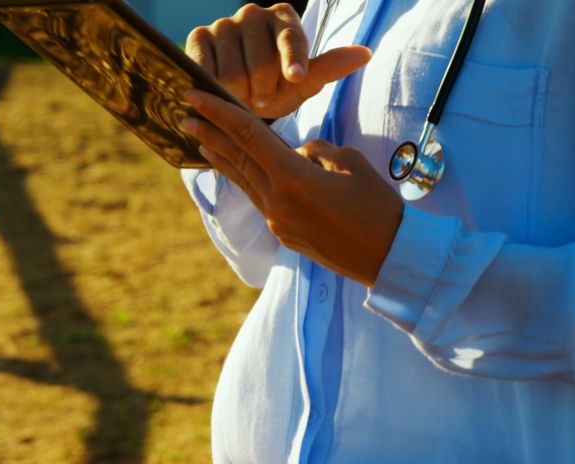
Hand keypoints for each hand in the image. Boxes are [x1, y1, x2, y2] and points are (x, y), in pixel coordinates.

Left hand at [180, 89, 403, 286]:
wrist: (389, 257)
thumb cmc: (377, 206)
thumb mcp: (349, 162)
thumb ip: (316, 150)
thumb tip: (298, 153)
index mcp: (292, 178)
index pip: (247, 135)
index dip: (218, 112)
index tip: (195, 96)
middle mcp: (277, 201)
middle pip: (236, 158)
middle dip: (209, 133)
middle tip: (185, 114)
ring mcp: (278, 221)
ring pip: (244, 181)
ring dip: (221, 158)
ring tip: (199, 140)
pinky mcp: (284, 234)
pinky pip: (261, 198)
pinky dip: (246, 179)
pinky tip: (238, 170)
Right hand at [185, 3, 371, 118]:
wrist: (237, 96)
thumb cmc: (275, 87)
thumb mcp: (303, 83)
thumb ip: (329, 68)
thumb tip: (365, 54)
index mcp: (284, 18)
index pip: (291, 38)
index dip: (293, 60)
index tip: (295, 78)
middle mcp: (253, 13)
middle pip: (260, 62)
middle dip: (263, 91)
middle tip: (261, 97)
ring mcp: (223, 24)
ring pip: (232, 72)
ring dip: (238, 95)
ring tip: (241, 95)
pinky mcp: (197, 38)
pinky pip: (205, 70)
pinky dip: (213, 88)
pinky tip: (218, 91)